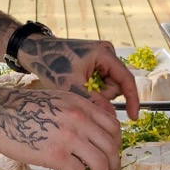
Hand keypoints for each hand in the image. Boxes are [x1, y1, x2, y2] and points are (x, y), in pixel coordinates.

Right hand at [0, 85, 124, 169]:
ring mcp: (69, 137)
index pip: (113, 126)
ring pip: (101, 162)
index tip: (110, 154)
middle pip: (111, 147)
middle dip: (114, 165)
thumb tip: (88, 134)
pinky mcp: (55, 154)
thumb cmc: (20, 108)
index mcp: (81, 105)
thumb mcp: (56, 100)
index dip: (116, 145)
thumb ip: (75, 113)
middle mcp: (79, 119)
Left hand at [16, 34, 139, 119]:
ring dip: (96, 92)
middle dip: (103, 94)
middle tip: (82, 93)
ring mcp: (102, 56)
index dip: (132, 100)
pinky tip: (78, 84)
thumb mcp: (72, 86)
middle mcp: (107, 52)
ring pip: (109, 84)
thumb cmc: (52, 64)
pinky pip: (101, 80)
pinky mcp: (95, 60)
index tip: (134, 117)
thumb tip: (111, 118)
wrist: (36, 51)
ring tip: (78, 87)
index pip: (126, 80)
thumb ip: (94, 101)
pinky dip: (92, 87)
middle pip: (117, 83)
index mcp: (105, 54)